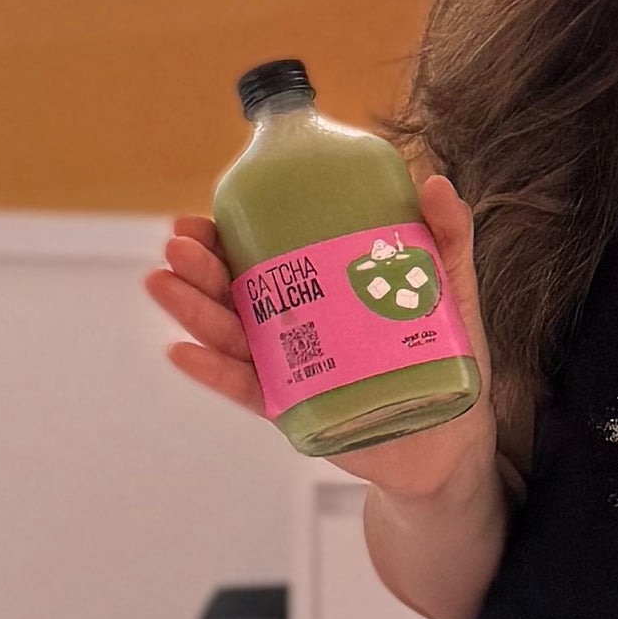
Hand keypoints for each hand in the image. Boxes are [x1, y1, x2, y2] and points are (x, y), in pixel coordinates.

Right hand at [145, 169, 503, 506]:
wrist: (454, 436)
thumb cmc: (444, 355)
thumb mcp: (448, 287)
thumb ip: (445, 236)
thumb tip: (432, 182)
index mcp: (316, 287)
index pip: (260, 256)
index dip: (222, 237)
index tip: (195, 219)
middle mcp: (294, 325)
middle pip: (235, 292)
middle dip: (200, 268)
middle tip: (177, 247)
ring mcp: (291, 367)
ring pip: (232, 337)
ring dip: (194, 311)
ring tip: (163, 285)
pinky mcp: (297, 410)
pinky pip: (248, 391)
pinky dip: (213, 373)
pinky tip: (183, 352)